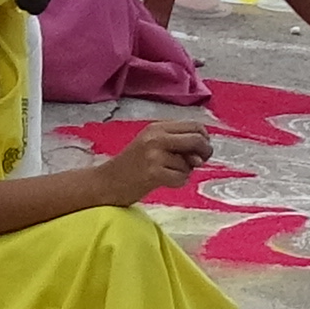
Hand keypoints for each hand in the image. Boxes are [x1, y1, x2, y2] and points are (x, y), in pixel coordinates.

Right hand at [94, 118, 218, 202]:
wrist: (105, 183)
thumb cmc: (131, 166)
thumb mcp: (152, 146)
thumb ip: (177, 145)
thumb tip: (203, 155)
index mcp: (156, 127)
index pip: (194, 126)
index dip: (203, 138)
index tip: (200, 150)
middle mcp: (155, 137)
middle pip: (196, 139)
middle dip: (204, 152)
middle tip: (198, 163)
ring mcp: (154, 155)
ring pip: (188, 163)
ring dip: (184, 172)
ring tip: (166, 174)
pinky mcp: (153, 173)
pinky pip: (181, 178)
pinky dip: (177, 183)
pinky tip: (163, 182)